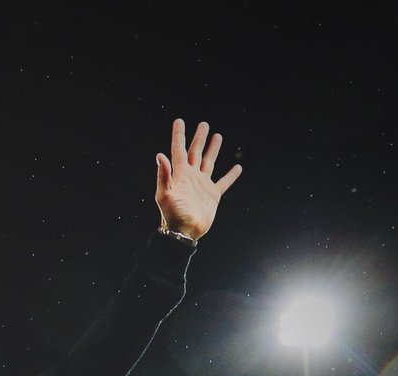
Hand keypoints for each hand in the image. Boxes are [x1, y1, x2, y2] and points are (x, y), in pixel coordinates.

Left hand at [155, 119, 242, 239]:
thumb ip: (163, 175)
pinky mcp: (212, 195)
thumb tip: (160, 155)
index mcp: (179, 174)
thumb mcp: (165, 194)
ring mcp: (202, 185)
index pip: (179, 150)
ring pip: (208, 162)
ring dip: (212, 149)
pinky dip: (231, 175)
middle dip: (199, 138)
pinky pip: (224, 182)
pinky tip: (237, 168)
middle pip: (195, 152)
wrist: (184, 232)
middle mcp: (191, 177)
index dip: (179, 136)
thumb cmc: (172, 215)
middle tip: (203, 124)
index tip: (179, 121)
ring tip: (217, 136)